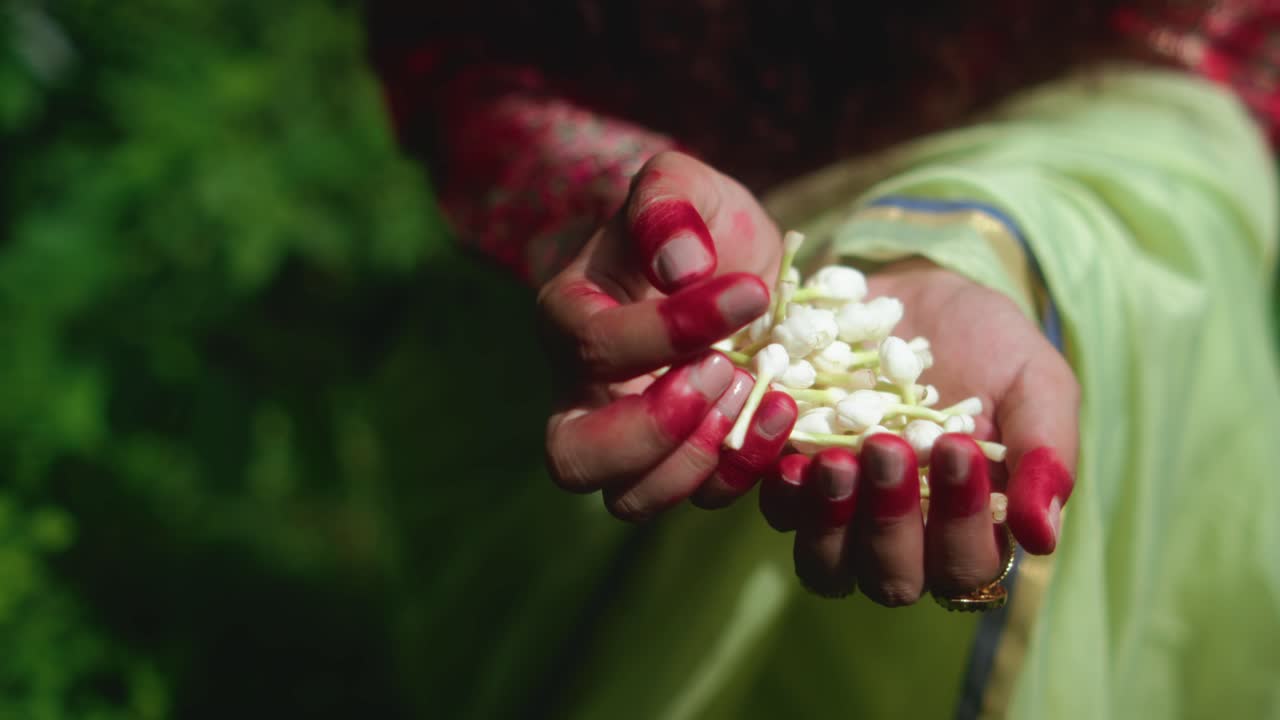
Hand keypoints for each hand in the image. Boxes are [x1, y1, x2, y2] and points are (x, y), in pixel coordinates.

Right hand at [539, 151, 797, 520]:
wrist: (744, 268)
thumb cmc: (701, 225)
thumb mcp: (685, 185)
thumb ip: (668, 201)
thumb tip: (679, 267)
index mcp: (570, 318)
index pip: (590, 348)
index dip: (668, 330)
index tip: (748, 292)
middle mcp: (583, 394)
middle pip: (572, 458)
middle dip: (652, 430)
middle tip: (722, 374)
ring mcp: (634, 441)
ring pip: (630, 498)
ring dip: (699, 458)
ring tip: (754, 389)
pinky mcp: (688, 465)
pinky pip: (701, 499)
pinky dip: (746, 468)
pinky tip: (785, 412)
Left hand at [759, 259, 1077, 603]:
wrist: (917, 293)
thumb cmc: (989, 344)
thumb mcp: (1035, 384)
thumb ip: (1047, 454)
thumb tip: (1042, 539)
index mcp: (968, 529)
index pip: (964, 567)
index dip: (960, 525)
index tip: (959, 447)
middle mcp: (903, 538)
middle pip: (891, 580)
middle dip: (891, 523)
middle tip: (888, 448)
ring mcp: (841, 515)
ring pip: (826, 564)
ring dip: (830, 521)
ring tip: (837, 460)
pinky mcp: (790, 480)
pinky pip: (778, 513)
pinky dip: (783, 493)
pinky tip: (792, 454)